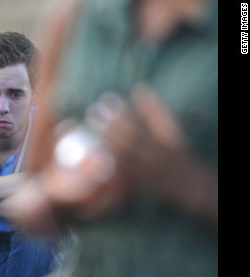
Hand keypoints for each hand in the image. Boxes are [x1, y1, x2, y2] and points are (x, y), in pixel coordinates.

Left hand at [90, 84, 216, 225]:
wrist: (188, 186)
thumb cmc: (177, 152)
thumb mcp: (171, 130)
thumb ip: (155, 110)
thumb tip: (139, 87)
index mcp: (162, 143)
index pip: (138, 125)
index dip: (121, 112)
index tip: (108, 97)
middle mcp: (154, 158)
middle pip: (128, 139)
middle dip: (109, 124)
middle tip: (93, 109)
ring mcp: (145, 172)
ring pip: (122, 155)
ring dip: (105, 139)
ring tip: (91, 124)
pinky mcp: (138, 183)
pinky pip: (120, 170)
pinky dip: (107, 158)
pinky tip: (94, 147)